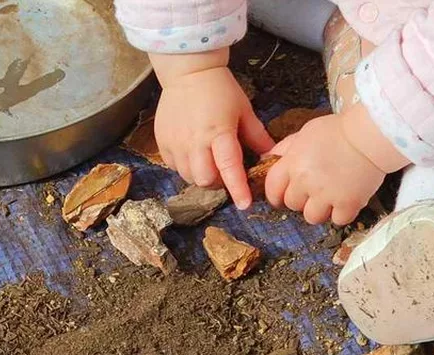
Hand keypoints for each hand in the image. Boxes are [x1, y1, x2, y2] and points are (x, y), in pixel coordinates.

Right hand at [152, 51, 273, 209]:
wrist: (187, 71)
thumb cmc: (220, 90)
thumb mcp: (243, 110)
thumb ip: (256, 136)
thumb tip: (272, 157)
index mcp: (219, 132)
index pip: (229, 167)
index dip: (237, 188)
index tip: (244, 204)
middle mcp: (195, 140)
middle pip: (205, 179)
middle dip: (217, 181)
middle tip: (223, 170)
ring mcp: (175, 142)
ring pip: (188, 176)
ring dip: (201, 174)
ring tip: (207, 159)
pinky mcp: (161, 141)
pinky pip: (174, 166)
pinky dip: (185, 166)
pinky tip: (192, 153)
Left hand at [265, 114, 386, 225]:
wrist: (371, 135)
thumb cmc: (339, 130)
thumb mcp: (307, 132)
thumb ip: (287, 148)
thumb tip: (269, 158)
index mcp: (293, 163)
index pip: (272, 187)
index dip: (275, 194)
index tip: (281, 197)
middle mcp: (305, 182)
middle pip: (292, 204)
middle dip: (301, 199)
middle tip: (314, 190)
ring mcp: (326, 195)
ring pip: (312, 217)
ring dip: (319, 210)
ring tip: (330, 198)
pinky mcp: (347, 204)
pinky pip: (337, 220)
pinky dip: (342, 213)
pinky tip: (346, 201)